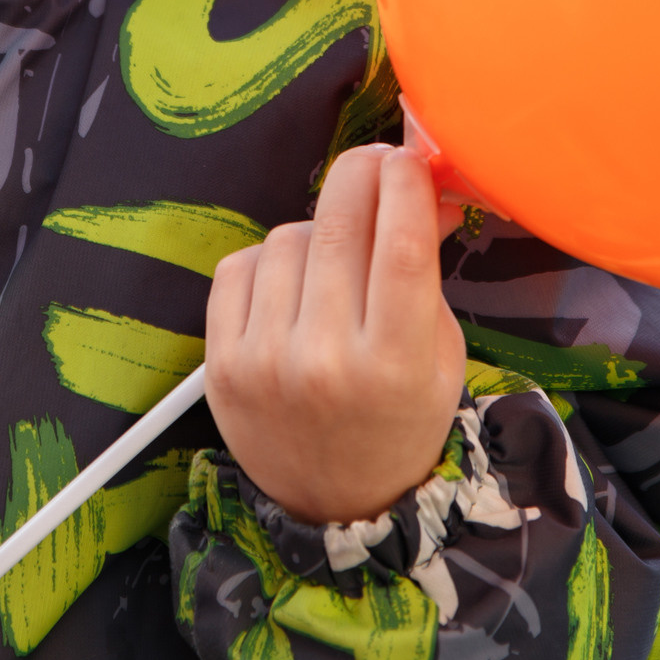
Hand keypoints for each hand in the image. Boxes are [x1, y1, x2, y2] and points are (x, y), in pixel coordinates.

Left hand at [206, 144, 468, 525]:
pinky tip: (291, 288)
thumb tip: (423, 181)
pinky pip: (240, 264)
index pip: (401, 246)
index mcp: (396, 365)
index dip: (405, 183)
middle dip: (361, 174)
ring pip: (288, 236)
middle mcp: (327, 361)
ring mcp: (266, 362)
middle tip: (376, 164)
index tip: (409, 157)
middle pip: (340, 226)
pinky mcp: (221, 363)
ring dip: (317, 233)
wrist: (334, 503)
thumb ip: (428, 270)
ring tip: (336, 267)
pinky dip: (267, 261)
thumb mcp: (438, 355)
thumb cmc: (399, 420)